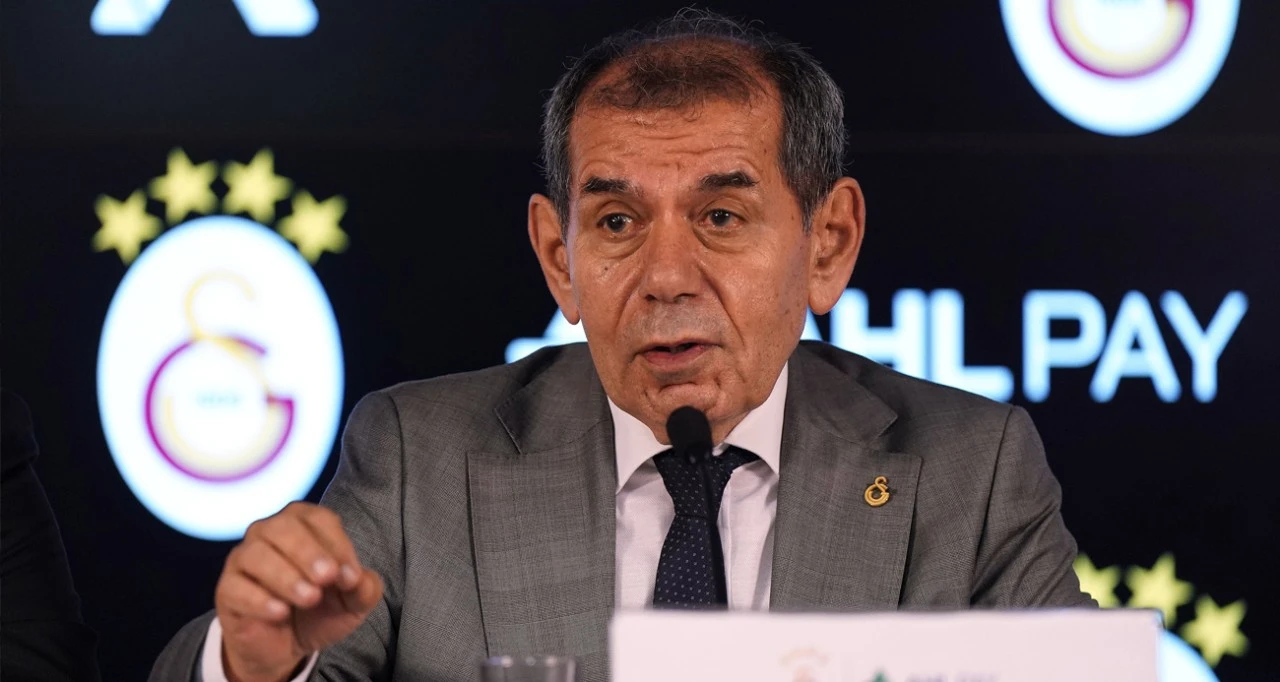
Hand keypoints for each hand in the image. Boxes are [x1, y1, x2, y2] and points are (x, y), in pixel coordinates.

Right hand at [214, 502, 383, 681]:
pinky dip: (259, 599)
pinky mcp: (227, 589)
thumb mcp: (352, 602)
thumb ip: (364, 588)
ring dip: (285, 576)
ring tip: (309, 598)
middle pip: (284, 528)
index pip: (319, 520)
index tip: (351, 577)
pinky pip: (236, 587)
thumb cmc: (320, 609)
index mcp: (304, 524)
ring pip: (256, 554)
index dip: (337, 545)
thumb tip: (359, 579)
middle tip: (327, 578)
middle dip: (308, 552)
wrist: (287, 646)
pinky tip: (280, 612)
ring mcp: (244, 559)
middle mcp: (269, 533)